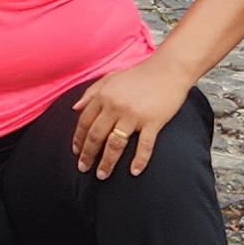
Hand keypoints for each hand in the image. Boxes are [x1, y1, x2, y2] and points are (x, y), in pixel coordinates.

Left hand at [69, 56, 193, 177]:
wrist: (168, 69)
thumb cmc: (139, 74)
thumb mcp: (110, 78)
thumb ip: (91, 92)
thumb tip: (75, 108)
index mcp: (104, 96)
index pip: (85, 122)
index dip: (79, 139)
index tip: (76, 153)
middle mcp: (115, 106)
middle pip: (96, 136)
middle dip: (88, 155)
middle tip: (83, 168)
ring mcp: (134, 115)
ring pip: (115, 144)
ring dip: (107, 162)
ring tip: (102, 175)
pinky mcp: (153, 121)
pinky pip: (144, 145)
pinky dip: (139, 160)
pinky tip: (134, 172)